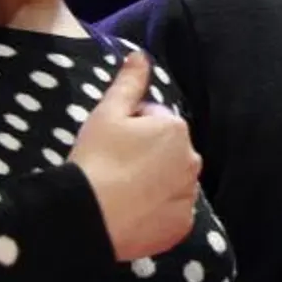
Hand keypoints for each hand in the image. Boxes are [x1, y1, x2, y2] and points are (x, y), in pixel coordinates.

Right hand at [69, 51, 201, 261]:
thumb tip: (141, 55)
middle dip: (145, 155)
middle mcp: (192, 160)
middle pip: (166, 151)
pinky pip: (170, 212)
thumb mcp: (107, 113)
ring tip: (120, 192)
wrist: (89, 216)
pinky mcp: (183, 225)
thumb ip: (129, 83)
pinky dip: (155, 212)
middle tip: (113, 168)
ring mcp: (190, 196)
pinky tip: (132, 213)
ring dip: (152, 183)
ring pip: (170, 181)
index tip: (110, 144)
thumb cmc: (96, 159)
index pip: (154, 120)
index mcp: (176, 129)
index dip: (129, 129)